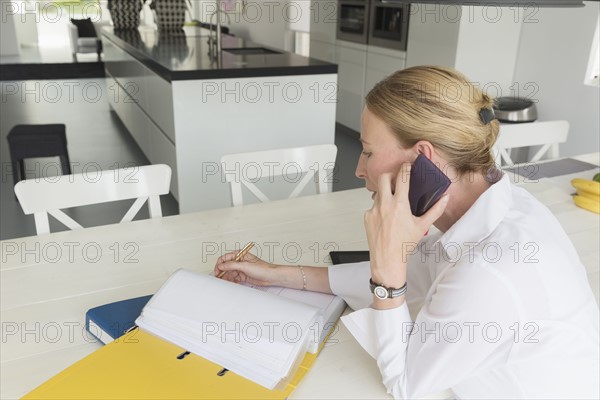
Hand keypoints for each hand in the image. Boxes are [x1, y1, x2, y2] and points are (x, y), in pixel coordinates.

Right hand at [214, 251, 278, 285]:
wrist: (270, 276)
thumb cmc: (262, 268)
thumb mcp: (244, 266)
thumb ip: (231, 265)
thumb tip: (221, 266)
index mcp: (239, 255)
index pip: (224, 258)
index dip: (219, 265)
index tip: (217, 272)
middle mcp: (239, 261)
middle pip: (226, 266)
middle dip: (222, 273)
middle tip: (220, 279)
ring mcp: (241, 269)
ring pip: (229, 273)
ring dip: (227, 278)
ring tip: (226, 282)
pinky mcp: (243, 276)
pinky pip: (234, 278)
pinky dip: (232, 281)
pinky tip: (232, 283)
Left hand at [365, 163, 448, 287]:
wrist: (387, 261)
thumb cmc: (404, 245)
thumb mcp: (422, 226)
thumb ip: (435, 210)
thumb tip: (445, 198)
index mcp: (399, 205)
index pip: (402, 177)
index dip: (405, 168)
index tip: (407, 166)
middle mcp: (384, 205)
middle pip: (383, 177)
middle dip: (390, 175)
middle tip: (397, 180)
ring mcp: (373, 210)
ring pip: (378, 193)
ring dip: (385, 193)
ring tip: (394, 204)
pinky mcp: (366, 217)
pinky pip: (373, 206)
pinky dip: (380, 208)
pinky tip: (387, 218)